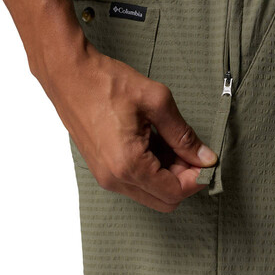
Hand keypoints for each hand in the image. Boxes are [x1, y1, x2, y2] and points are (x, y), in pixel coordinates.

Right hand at [39, 40, 217, 212]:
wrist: (68, 74)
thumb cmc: (105, 83)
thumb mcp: (156, 102)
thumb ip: (183, 134)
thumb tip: (205, 157)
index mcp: (129, 164)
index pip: (175, 192)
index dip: (197, 179)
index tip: (206, 160)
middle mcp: (115, 178)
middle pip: (164, 200)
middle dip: (184, 179)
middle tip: (190, 151)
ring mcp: (106, 176)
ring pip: (150, 192)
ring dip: (168, 174)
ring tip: (170, 140)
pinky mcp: (102, 168)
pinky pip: (135, 182)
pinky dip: (152, 170)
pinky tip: (154, 142)